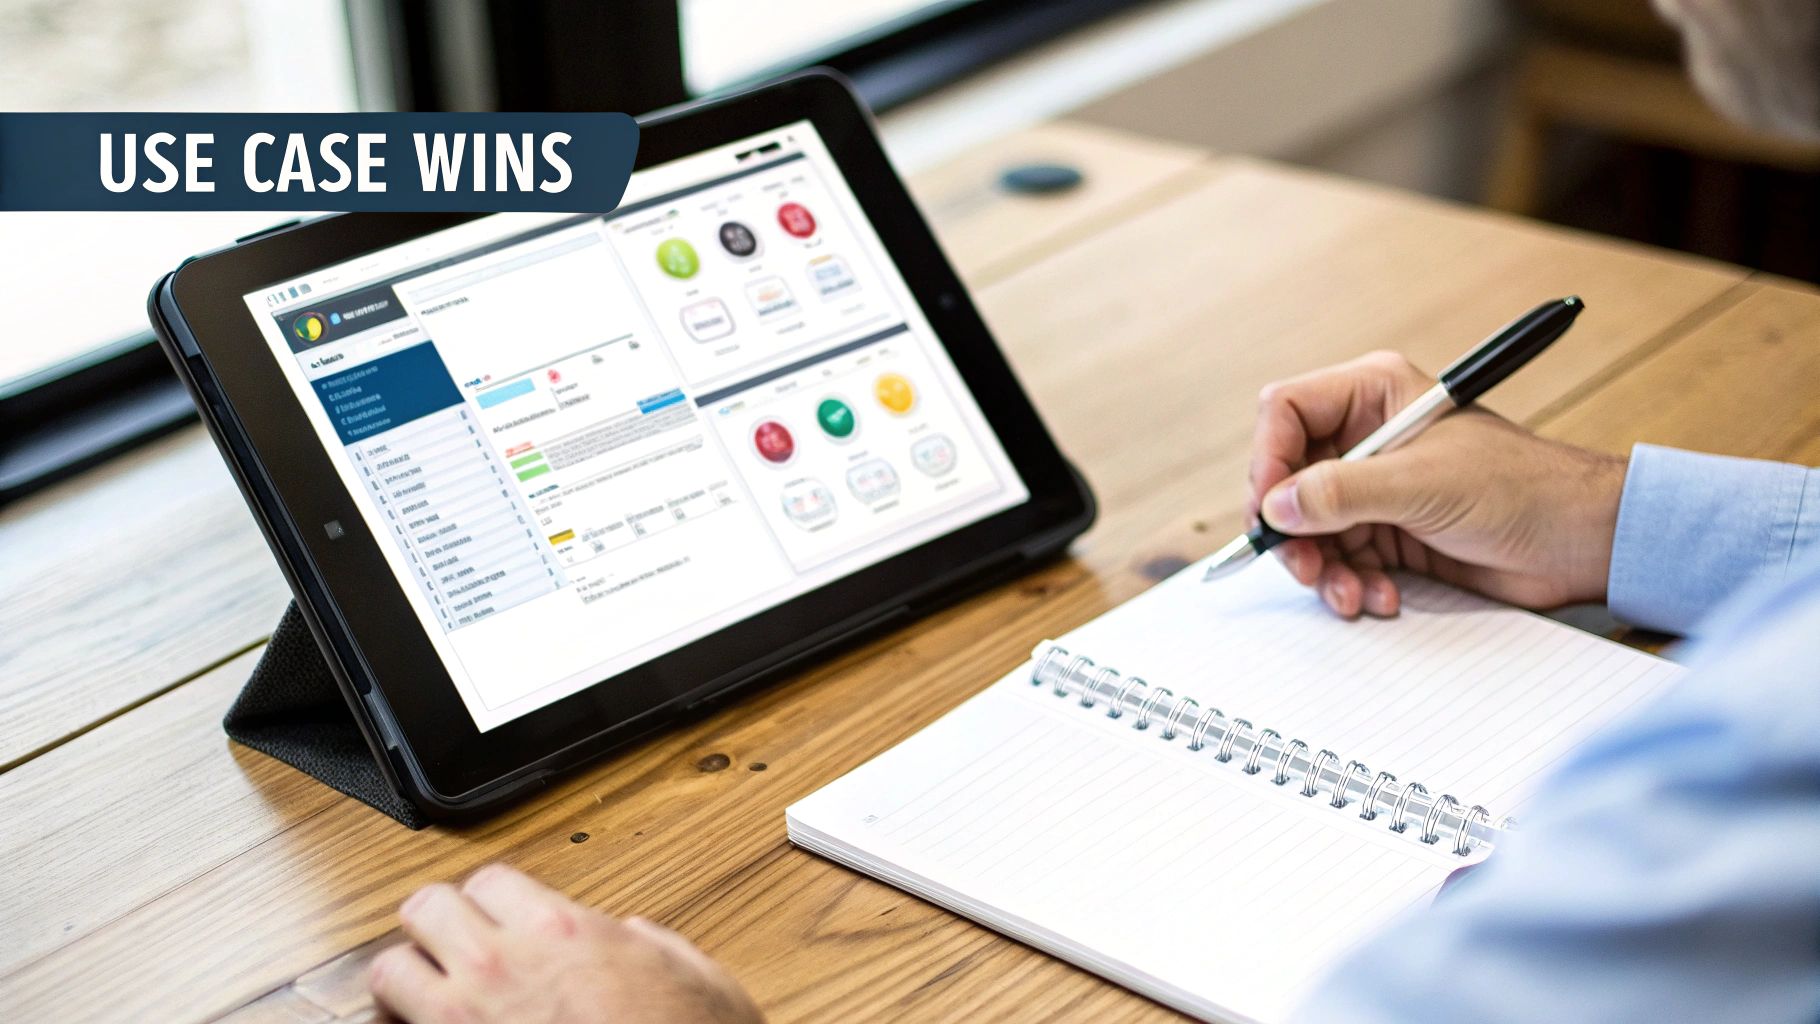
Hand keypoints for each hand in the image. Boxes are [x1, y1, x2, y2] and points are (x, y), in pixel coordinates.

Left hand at [369, 863, 762, 1023]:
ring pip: (391, 971)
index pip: (486, 882)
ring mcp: (467, 1021)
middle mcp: (503, 967)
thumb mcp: (691, 973)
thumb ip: (645, 944)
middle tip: (450, 946)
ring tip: (427, 993)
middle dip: (434, 924)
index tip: (498, 917)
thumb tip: (627, 938)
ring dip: (407, 978)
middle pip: (425, 908)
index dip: (492, 900)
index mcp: (561, 932)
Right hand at [1248, 351, 1626, 616]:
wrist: (1578, 543)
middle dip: (1294, 530)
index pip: (1286, 413)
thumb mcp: (1422, 484)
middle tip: (1305, 566)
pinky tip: (1380, 595)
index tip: (1270, 507)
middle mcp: (1366, 438)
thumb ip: (1341, 492)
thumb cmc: (1522, 488)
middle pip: (1288, 479)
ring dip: (1324, 568)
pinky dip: (1350, 583)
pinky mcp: (1387, 532)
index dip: (1269, 459)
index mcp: (1373, 395)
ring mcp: (1374, 488)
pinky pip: (1339, 559)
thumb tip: (1277, 505)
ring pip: (1309, 528)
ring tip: (1351, 593)